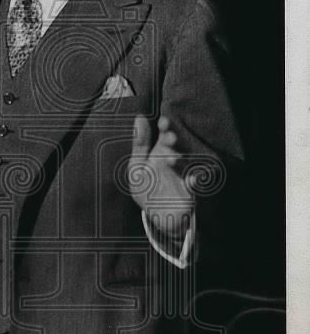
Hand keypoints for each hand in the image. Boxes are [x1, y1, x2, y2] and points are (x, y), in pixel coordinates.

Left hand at [129, 114, 194, 241]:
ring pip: (186, 165)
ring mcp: (183, 176)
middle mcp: (175, 161)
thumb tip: (140, 117)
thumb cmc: (147, 189)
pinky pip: (195, 187)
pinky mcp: (190, 193)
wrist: (156, 217)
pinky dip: (194, 183)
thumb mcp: (137, 167)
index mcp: (162, 152)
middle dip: (174, 143)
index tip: (163, 122)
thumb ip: (139, 144)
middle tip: (169, 138)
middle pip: (178, 148)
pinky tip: (190, 181)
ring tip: (171, 159)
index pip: (165, 135)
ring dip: (180, 162)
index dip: (166, 128)